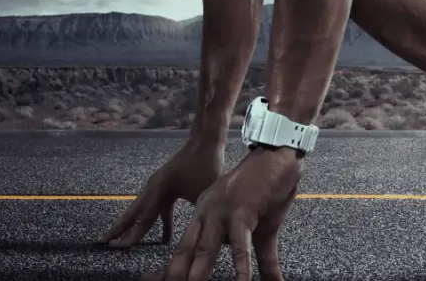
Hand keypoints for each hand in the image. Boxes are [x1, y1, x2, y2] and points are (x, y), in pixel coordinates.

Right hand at [97, 141, 224, 247]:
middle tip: (100, 241)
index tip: (116, 248)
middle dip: (118, 229)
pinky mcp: (165, 186)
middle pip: (132, 214)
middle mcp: (153, 188)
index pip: (143, 219)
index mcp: (159, 189)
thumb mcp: (205, 193)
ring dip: (132, 226)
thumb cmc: (207, 165)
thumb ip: (199, 217)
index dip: (130, 236)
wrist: (205, 141)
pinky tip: (164, 238)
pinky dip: (157, 222)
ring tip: (119, 240)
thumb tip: (200, 239)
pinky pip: (157, 208)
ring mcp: (157, 186)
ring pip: (141, 211)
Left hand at [142, 146, 302, 280]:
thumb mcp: (256, 229)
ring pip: (206, 250)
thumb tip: (257, 279)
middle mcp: (207, 214)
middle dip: (175, 273)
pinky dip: (241, 266)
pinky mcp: (243, 213)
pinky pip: (241, 245)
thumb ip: (253, 257)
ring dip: (198, 273)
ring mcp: (222, 213)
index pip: (182, 247)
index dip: (168, 267)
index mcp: (204, 215)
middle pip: (186, 251)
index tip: (150, 280)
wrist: (275, 157)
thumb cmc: (265, 190)